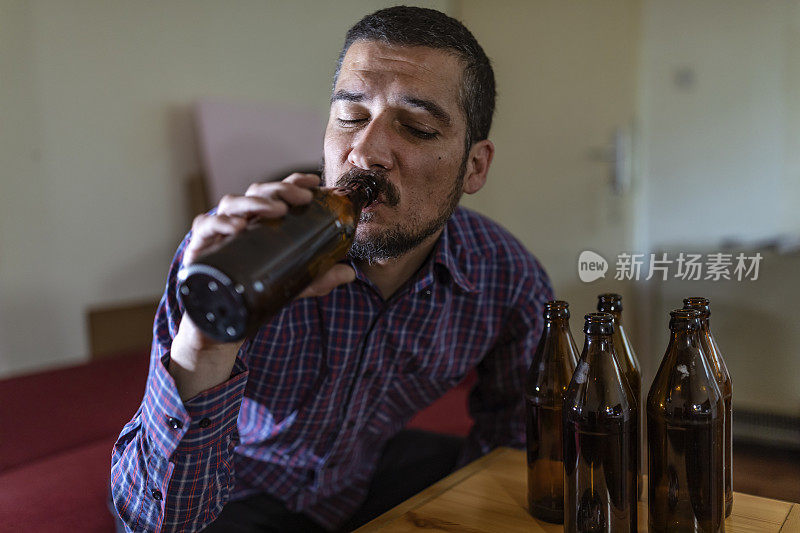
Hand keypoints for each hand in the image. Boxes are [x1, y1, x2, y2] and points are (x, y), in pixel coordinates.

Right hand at [170, 174, 355, 397]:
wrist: (220, 327)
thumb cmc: (253, 294)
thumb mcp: (292, 285)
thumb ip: (318, 279)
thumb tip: (350, 274)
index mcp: (258, 223)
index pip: (275, 193)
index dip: (293, 181)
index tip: (315, 182)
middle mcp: (237, 222)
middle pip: (256, 192)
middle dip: (280, 189)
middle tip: (302, 198)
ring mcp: (216, 233)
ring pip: (230, 204)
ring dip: (254, 202)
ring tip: (276, 210)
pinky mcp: (198, 249)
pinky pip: (204, 227)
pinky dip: (220, 223)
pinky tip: (238, 227)